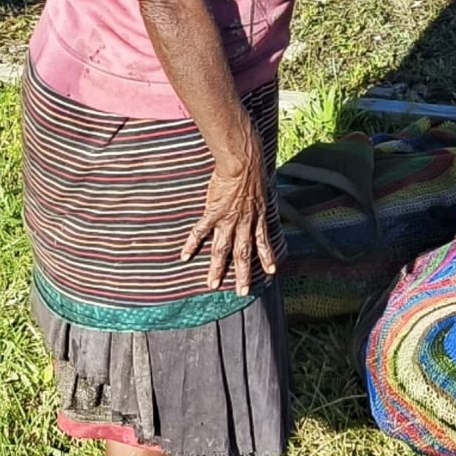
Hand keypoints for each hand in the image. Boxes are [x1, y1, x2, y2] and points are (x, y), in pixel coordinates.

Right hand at [181, 160, 277, 296]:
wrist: (242, 163)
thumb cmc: (254, 171)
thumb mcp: (263, 189)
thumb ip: (260, 201)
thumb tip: (263, 201)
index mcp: (257, 217)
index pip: (263, 242)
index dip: (267, 258)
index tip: (271, 272)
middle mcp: (243, 223)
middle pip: (243, 253)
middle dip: (243, 274)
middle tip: (242, 292)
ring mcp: (227, 220)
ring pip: (222, 250)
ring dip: (217, 268)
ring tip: (213, 284)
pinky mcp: (212, 213)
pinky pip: (200, 232)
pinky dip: (191, 244)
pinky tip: (184, 256)